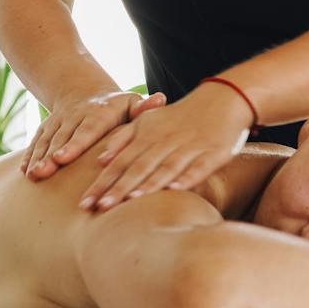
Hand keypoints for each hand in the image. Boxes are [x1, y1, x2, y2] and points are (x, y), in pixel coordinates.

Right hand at [21, 89, 164, 178]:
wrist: (84, 90)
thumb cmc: (117, 107)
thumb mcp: (131, 103)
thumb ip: (143, 107)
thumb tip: (160, 98)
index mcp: (99, 113)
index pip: (87, 130)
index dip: (74, 144)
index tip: (63, 158)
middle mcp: (76, 116)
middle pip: (63, 137)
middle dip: (52, 155)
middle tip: (44, 172)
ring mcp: (59, 121)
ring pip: (47, 139)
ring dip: (38, 157)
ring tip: (33, 175)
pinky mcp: (47, 127)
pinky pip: (37, 140)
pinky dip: (29, 155)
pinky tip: (23, 172)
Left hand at [79, 81, 253, 210]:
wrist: (224, 99)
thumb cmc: (180, 117)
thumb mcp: (149, 121)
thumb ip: (124, 139)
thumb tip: (100, 160)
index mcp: (147, 134)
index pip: (120, 162)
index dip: (103, 182)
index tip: (85, 203)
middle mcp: (165, 141)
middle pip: (138, 167)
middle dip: (117, 189)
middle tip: (97, 208)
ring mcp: (189, 147)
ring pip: (165, 167)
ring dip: (148, 184)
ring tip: (130, 201)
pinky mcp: (213, 153)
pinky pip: (198, 167)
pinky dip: (186, 178)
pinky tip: (175, 190)